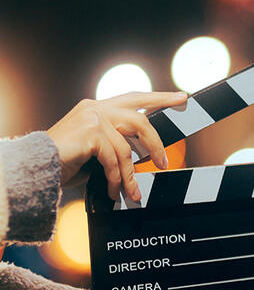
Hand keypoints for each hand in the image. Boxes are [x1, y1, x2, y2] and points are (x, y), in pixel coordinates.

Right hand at [47, 91, 187, 200]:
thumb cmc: (67, 162)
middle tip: (164, 163)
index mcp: (98, 107)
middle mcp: (96, 107)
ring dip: (130, 175)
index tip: (180, 97)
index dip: (159, 97)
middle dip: (156, 144)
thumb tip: (147, 153)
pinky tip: (115, 191)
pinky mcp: (90, 133)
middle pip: (140, 121)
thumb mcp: (98, 149)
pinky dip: (117, 179)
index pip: (135, 97)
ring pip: (127, 148)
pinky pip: (114, 160)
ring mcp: (93, 118)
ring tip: (131, 192)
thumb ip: (118, 142)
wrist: (37, 168)